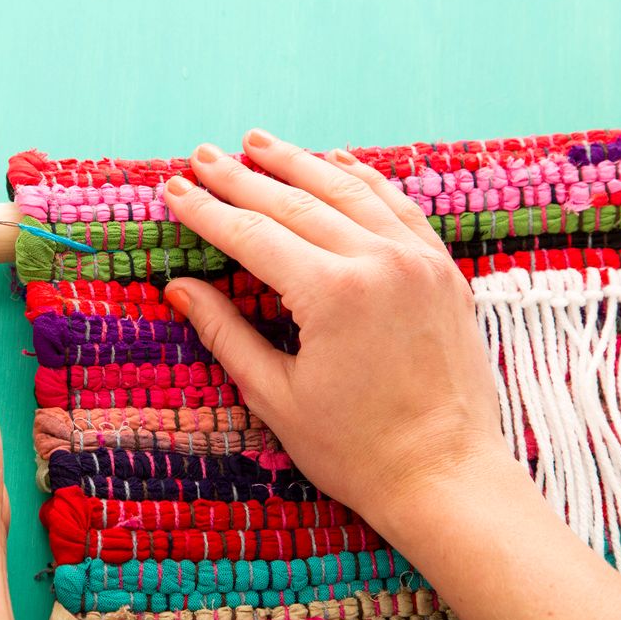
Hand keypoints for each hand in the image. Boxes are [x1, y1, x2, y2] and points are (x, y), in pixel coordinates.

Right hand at [162, 131, 505, 516]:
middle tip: (202, 155)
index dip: (207, 210)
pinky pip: (398, 206)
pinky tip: (338, 160)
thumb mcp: (275, 395)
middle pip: (296, 201)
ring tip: (258, 141)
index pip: (254, 235)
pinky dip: (365, 178)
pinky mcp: (442, 271)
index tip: (175, 189)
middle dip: (241, 177)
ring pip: (348, 191)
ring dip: (299, 162)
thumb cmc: (355, 449)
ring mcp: (418, 261)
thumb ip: (224, 332)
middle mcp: (380, 262)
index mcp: (334, 294)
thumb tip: (178, 288)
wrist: (445, 478)